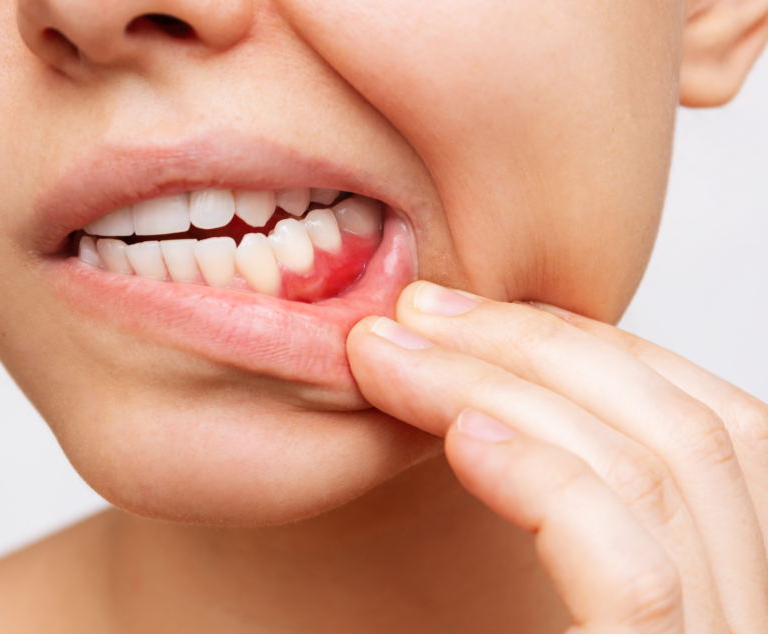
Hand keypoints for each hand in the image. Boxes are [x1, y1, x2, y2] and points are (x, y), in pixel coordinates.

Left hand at [347, 281, 767, 632]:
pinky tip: (460, 438)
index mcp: (719, 582)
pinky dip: (543, 479)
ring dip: (501, 384)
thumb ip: (550, 503)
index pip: (706, 430)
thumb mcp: (530, 581)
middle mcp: (739, 612)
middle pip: (682, 428)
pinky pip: (630, 565)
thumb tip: (482, 403)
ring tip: (389, 353)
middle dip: (539, 344)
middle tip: (418, 310)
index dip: (596, 348)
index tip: (478, 316)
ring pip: (647, 469)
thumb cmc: (468, 633)